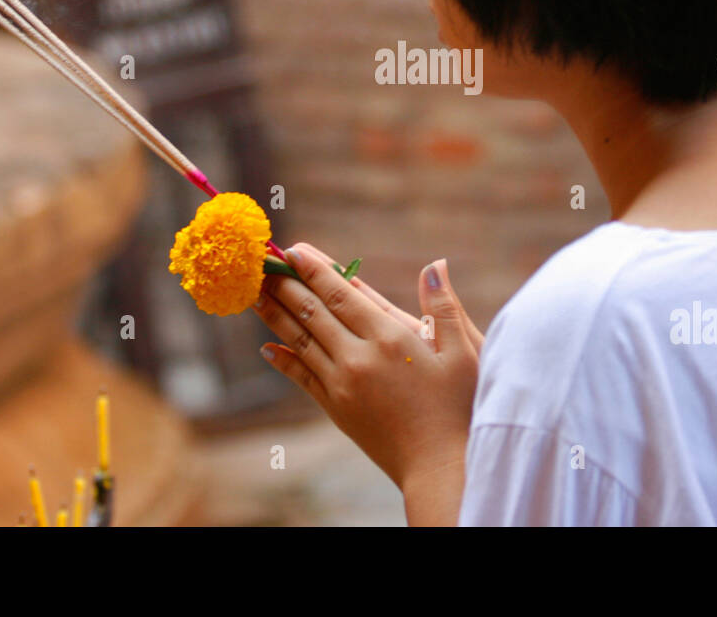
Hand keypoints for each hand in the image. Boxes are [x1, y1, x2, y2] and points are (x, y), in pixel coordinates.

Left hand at [252, 243, 478, 522]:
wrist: (440, 467)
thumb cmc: (458, 408)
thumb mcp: (462, 353)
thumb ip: (443, 307)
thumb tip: (435, 264)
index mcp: (390, 339)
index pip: (341, 294)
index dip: (315, 269)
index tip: (293, 249)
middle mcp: (359, 359)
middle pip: (312, 312)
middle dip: (285, 284)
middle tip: (263, 261)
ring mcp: (343, 385)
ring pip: (300, 341)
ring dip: (274, 314)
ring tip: (253, 293)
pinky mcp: (337, 409)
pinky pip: (302, 376)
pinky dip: (283, 359)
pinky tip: (268, 347)